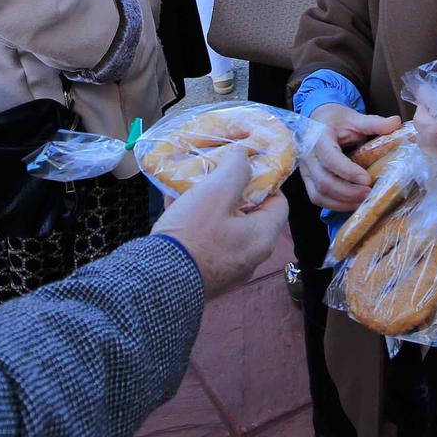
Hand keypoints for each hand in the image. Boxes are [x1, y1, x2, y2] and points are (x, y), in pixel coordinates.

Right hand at [152, 145, 287, 298]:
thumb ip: (235, 169)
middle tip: (216, 172)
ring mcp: (228, 268)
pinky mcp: (206, 273)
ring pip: (225, 226)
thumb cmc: (193, 235)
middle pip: (250, 214)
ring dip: (210, 204)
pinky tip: (175, 204)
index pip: (278, 203)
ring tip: (192, 185)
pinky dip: (196, 222)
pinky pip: (207, 240)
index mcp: (262, 237)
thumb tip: (243, 155)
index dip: (266, 180)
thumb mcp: (216, 192)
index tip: (247, 166)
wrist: (158, 282)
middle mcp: (251, 256)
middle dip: (231, 190)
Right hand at [300, 104, 401, 209]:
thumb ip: (374, 123)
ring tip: (364, 201)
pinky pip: (318, 198)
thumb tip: (396, 122)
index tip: (367, 179)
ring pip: (320, 194)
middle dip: (348, 192)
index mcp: (318, 137)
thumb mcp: (354, 118)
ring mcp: (305, 170)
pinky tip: (353, 203)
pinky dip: (335, 205)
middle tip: (369, 193)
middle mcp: (308, 156)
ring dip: (343, 202)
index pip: (329, 157)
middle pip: (324, 181)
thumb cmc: (336, 120)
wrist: (318, 120)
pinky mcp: (308, 180)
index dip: (347, 171)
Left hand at [413, 103, 436, 189]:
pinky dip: (435, 160)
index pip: (433, 132)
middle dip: (421, 129)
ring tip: (432, 133)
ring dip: (427, 145)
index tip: (423, 105)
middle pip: (427, 146)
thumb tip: (424, 97)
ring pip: (430, 160)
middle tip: (426, 117)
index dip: (421, 117)